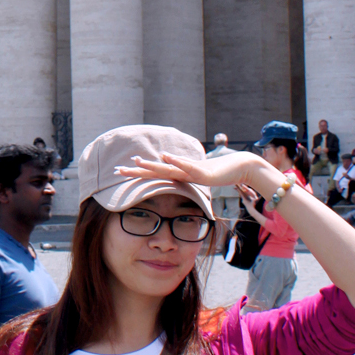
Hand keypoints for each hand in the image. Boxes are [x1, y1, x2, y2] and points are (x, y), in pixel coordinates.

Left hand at [122, 149, 273, 193]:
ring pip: (166, 167)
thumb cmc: (217, 175)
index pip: (152, 175)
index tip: (119, 172)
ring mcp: (189, 169)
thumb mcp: (197, 186)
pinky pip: (186, 166)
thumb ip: (186, 189)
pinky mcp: (201, 170)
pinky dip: (175, 161)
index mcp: (177, 174)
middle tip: (117, 169)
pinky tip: (164, 157)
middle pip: (153, 170)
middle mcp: (180, 170)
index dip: (136, 174)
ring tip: (136, 160)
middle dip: (135, 170)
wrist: (237, 166)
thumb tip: (176, 197)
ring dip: (151, 164)